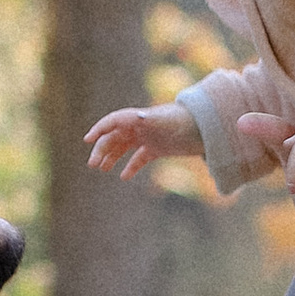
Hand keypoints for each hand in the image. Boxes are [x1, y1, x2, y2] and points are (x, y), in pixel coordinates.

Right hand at [86, 102, 200, 176]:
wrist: (207, 127)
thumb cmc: (186, 122)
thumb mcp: (167, 122)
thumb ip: (152, 120)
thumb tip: (137, 118)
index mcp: (140, 118)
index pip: (113, 121)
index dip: (99, 129)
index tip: (87, 140)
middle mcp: (141, 127)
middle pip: (115, 137)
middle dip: (102, 149)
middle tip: (94, 165)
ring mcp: (149, 137)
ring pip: (124, 147)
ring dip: (112, 156)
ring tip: (102, 169)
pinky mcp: (158, 148)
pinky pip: (139, 158)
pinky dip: (131, 167)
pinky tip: (123, 177)